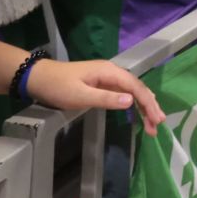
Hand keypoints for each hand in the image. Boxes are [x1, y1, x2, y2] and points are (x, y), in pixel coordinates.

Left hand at [25, 58, 163, 135]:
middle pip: (137, 88)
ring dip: (142, 106)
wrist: (39, 78)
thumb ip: (106, 99)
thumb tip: (131, 101)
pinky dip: (132, 104)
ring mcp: (107, 78)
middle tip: (157, 125)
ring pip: (131, 91)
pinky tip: (137, 113)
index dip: (147, 103)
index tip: (156, 119)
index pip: (135, 87)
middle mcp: (112, 72)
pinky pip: (123, 94)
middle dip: (149, 106)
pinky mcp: (102, 84)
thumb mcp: (80, 96)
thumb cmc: (58, 87)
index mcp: (109, 72)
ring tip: (151, 125)